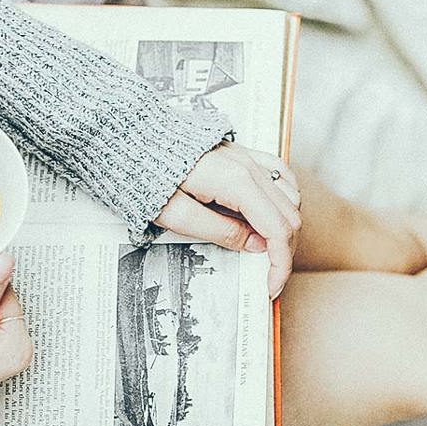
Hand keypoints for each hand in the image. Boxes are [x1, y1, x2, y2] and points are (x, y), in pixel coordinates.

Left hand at [154, 142, 301, 297]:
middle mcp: (249, 167)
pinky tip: (276, 212)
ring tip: (269, 250)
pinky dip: (286, 198)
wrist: (135, 140)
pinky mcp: (243, 154)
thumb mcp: (177, 216)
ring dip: (286, 226)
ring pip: (291, 196)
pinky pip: (280, 174)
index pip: (277, 229)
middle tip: (269, 275)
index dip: (280, 263)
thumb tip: (256, 246)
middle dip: (284, 251)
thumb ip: (221, 232)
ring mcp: (248, 157)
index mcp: (236, 183)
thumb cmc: (148, 174)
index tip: (271, 285)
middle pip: (289, 215)